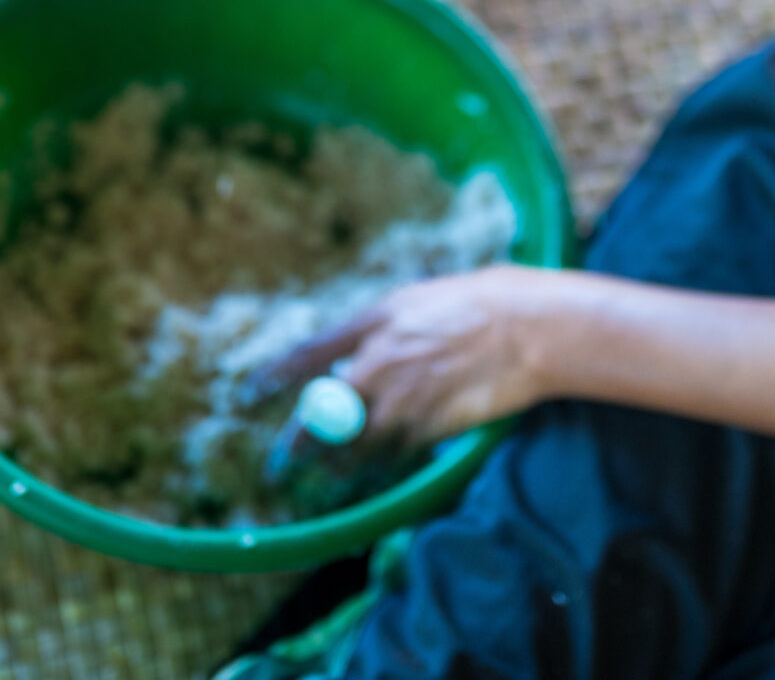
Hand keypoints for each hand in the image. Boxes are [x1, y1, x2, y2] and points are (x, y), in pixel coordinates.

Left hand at [254, 264, 557, 445]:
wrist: (524, 328)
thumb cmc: (476, 304)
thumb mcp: (415, 301)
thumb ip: (378, 330)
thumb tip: (352, 353)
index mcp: (372, 324)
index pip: (307, 356)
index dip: (273, 378)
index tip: (250, 394)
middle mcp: (376, 365)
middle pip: (319, 417)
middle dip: (297, 445)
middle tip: (282, 462)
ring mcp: (400, 402)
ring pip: (351, 449)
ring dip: (336, 465)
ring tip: (328, 474)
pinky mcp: (426, 429)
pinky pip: (389, 458)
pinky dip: (378, 467)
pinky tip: (372, 471)